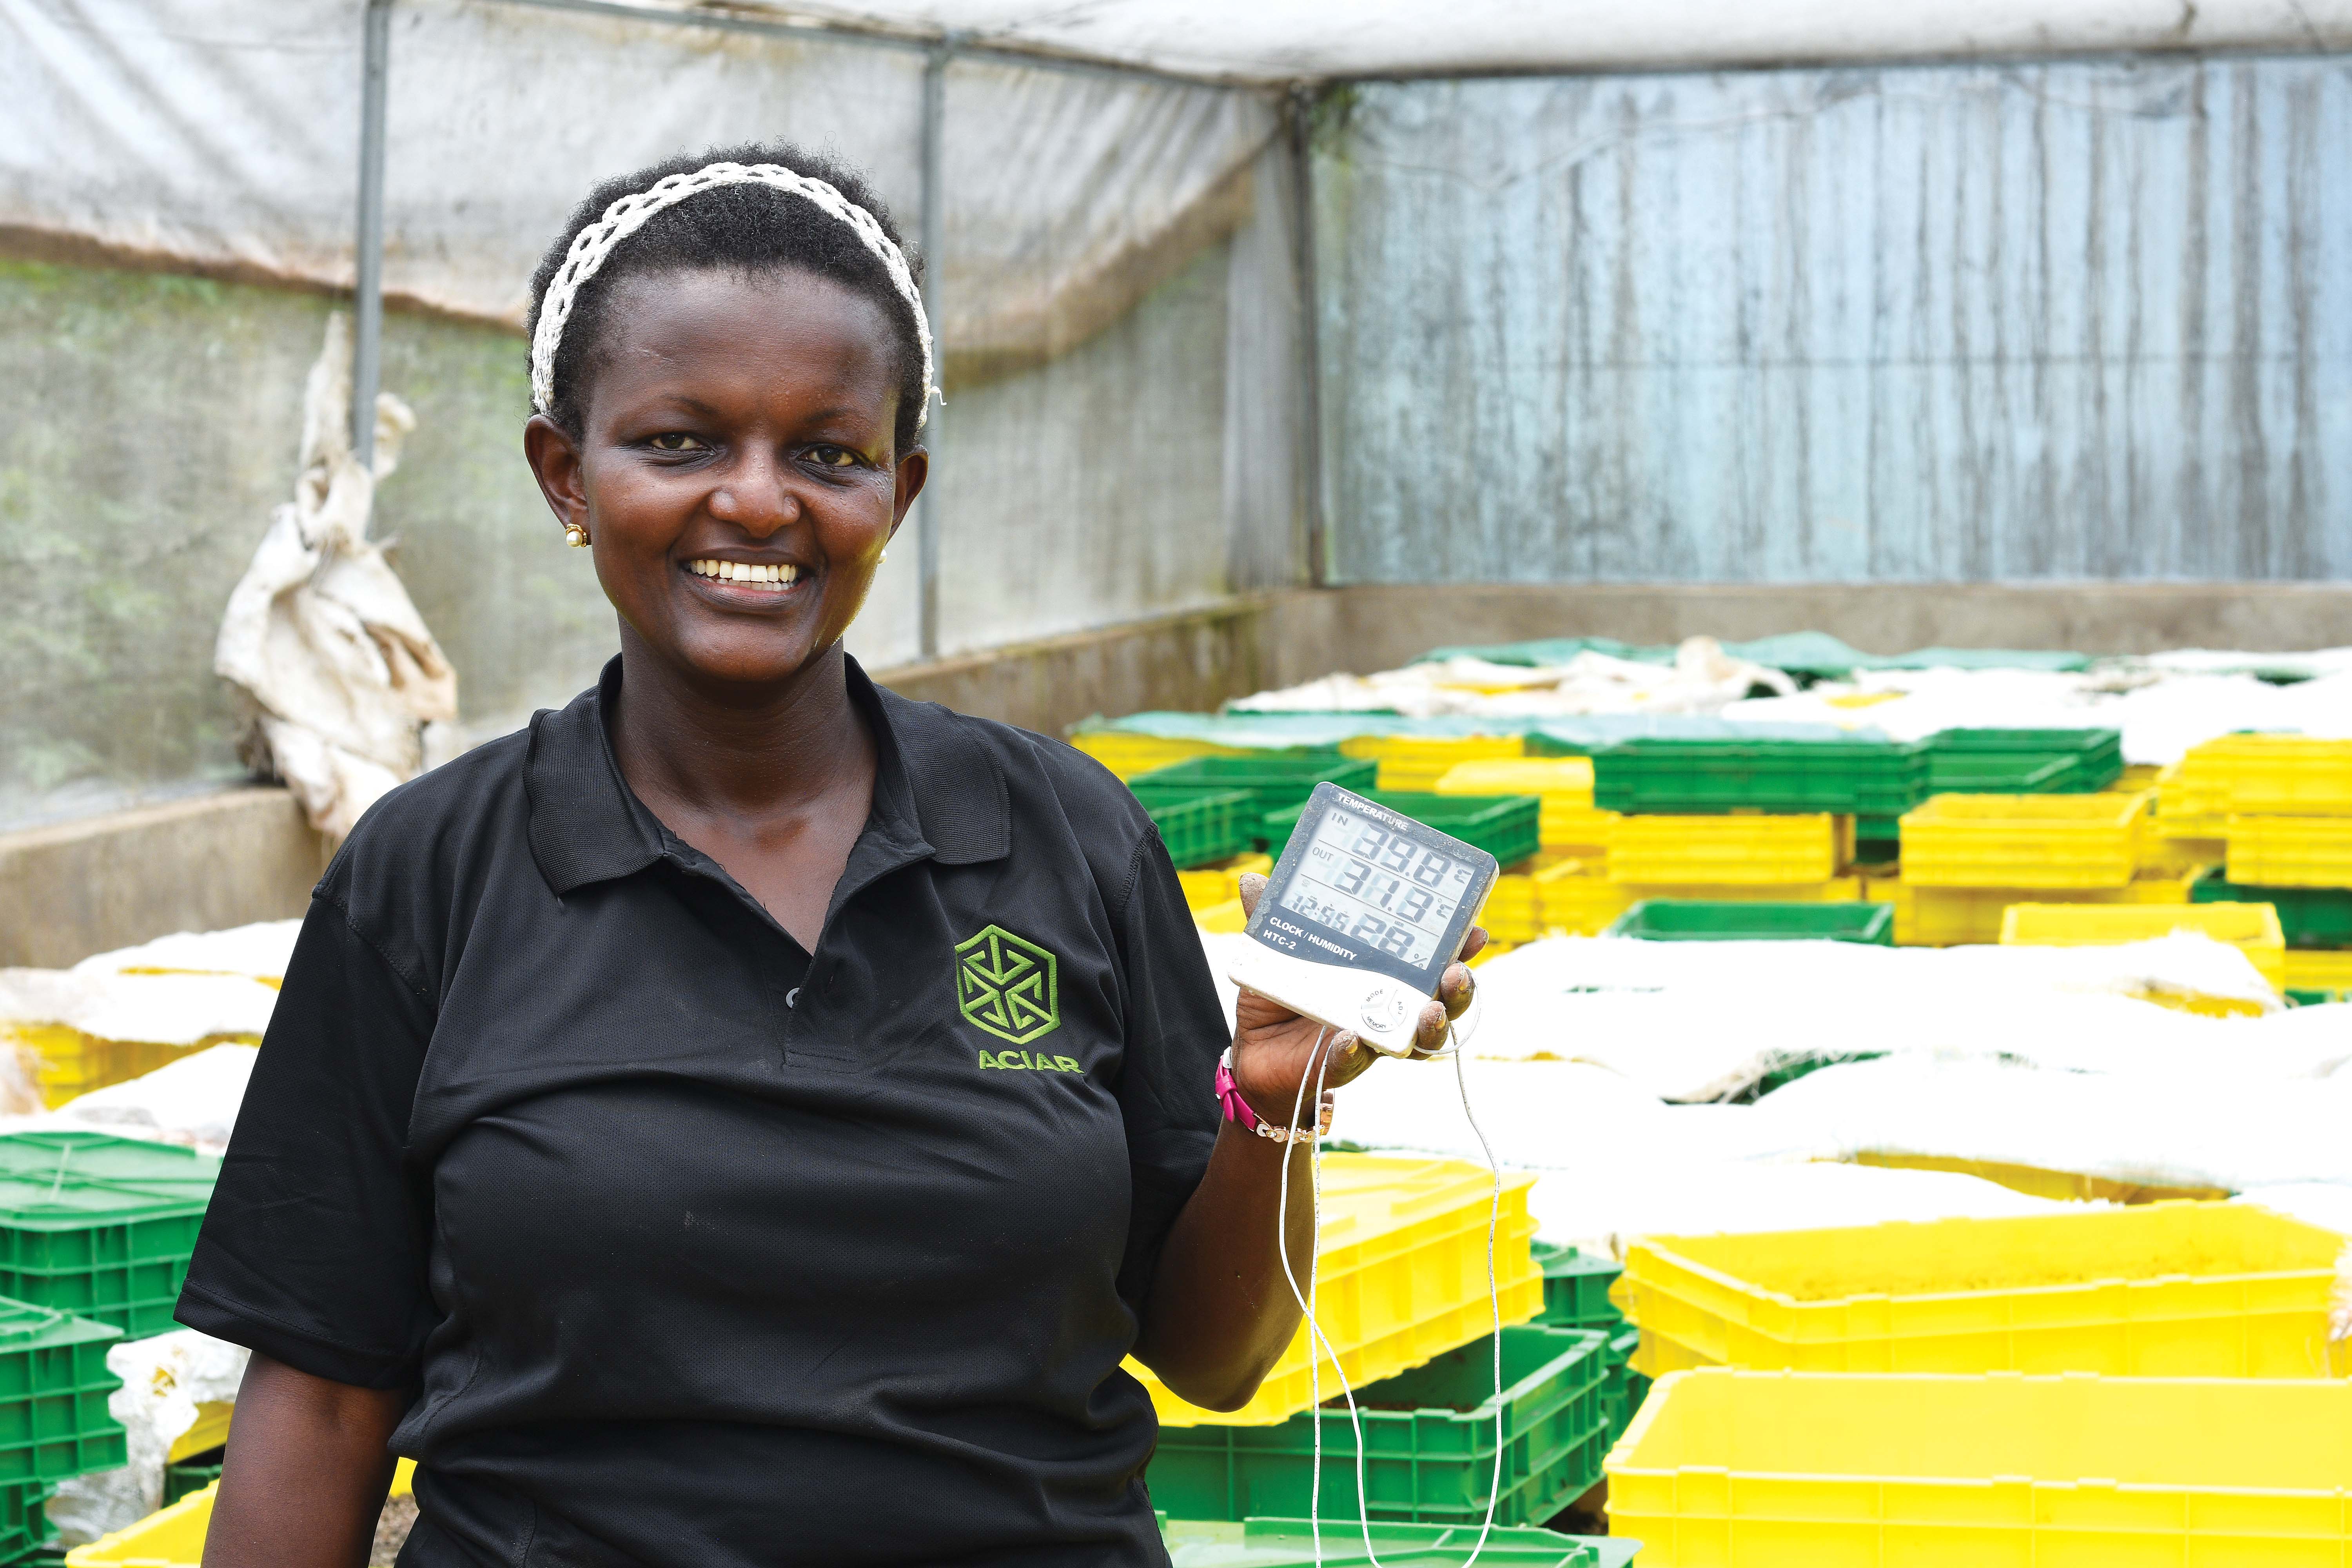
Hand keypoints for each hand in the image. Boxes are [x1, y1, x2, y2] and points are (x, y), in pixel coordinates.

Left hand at [1226, 872, 1484, 1126]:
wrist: (1254, 1054)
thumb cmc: (1279, 999)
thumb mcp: (1277, 953)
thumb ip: (1274, 919)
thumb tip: (1252, 880)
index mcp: (1382, 975)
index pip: (1430, 961)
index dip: (1458, 949)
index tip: (1474, 930)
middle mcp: (1385, 1008)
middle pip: (1441, 1003)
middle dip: (1459, 990)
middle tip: (1458, 972)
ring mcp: (1369, 1039)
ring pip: (1417, 1040)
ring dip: (1431, 1027)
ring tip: (1430, 1010)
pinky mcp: (1340, 1065)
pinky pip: (1355, 1061)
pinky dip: (1357, 1050)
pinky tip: (1353, 1038)